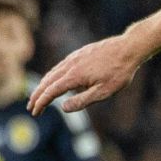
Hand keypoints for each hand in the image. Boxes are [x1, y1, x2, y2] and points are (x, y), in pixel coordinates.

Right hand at [29, 34, 146, 114]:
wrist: (128, 48)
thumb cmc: (119, 72)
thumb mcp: (104, 92)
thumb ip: (82, 101)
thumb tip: (63, 108)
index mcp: (74, 76)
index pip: (51, 91)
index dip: (41, 103)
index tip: (35, 112)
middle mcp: (70, 65)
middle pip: (47, 81)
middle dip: (37, 96)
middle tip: (31, 108)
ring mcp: (73, 57)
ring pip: (52, 73)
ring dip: (43, 85)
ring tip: (39, 96)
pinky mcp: (79, 54)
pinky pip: (60, 66)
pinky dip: (52, 76)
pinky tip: (55, 81)